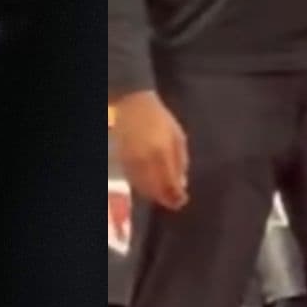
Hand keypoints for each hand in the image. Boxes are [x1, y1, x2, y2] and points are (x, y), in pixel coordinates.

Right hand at [112, 90, 189, 210]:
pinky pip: (134, 182)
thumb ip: (181, 162)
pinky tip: (152, 186)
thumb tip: (182, 184)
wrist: (134, 105)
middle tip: (176, 201)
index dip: (177, 196)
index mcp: (161, 153)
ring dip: (155, 195)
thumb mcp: (178, 137)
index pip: (169, 184)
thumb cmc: (161, 119)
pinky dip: (144, 188)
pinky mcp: (122, 162)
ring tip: (165, 194)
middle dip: (167, 199)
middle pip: (156, 191)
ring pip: (143, 189)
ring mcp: (131, 163)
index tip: (184, 200)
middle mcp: (144, 161)